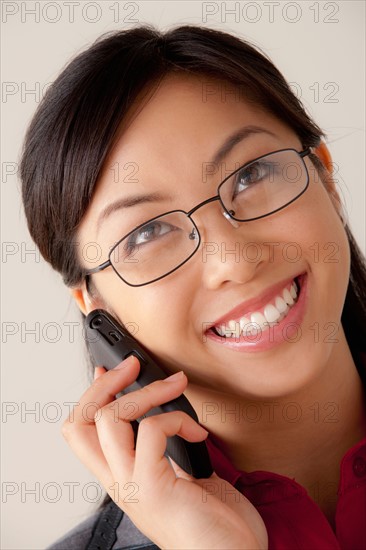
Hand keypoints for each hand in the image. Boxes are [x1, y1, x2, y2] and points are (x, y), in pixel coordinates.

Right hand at [62, 356, 267, 548]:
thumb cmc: (214, 523)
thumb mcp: (181, 476)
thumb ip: (166, 449)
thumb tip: (167, 413)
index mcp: (123, 477)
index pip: (82, 433)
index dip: (90, 396)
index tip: (107, 371)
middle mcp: (119, 482)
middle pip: (80, 423)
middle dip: (105, 384)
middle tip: (133, 366)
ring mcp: (132, 486)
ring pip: (109, 419)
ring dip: (146, 391)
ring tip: (174, 385)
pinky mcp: (153, 487)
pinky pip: (151, 431)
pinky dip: (176, 419)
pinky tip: (197, 432)